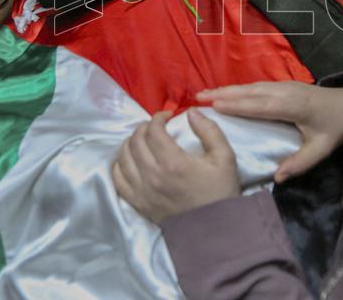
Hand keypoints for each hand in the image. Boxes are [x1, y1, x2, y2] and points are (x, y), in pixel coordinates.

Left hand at [113, 110, 240, 222]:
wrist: (214, 229)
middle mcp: (152, 176)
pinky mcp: (138, 203)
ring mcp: (142, 191)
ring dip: (130, 143)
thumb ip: (209, 130)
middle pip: (135, 141)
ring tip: (143, 140)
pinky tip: (129, 159)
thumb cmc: (220, 192)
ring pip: (123, 157)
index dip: (158, 118)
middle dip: (144, 127)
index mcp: (173, 163)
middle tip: (155, 127)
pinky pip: (118, 179)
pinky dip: (120, 164)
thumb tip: (191, 112)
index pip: (153, 130)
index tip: (166, 116)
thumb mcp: (225, 158)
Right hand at [197, 83, 342, 182]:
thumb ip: (300, 163)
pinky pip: (255, 86)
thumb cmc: (335, 127)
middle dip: (223, 94)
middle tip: (196, 98)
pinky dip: (237, 89)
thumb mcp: (322, 149)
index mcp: (293, 106)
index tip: (214, 106)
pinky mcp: (282, 85)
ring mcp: (283, 85)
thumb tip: (277, 178)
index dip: (237, 105)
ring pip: (250, 87)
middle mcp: (285, 92)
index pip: (260, 105)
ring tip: (203, 94)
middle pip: (249, 92)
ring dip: (227, 89)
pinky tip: (225, 93)